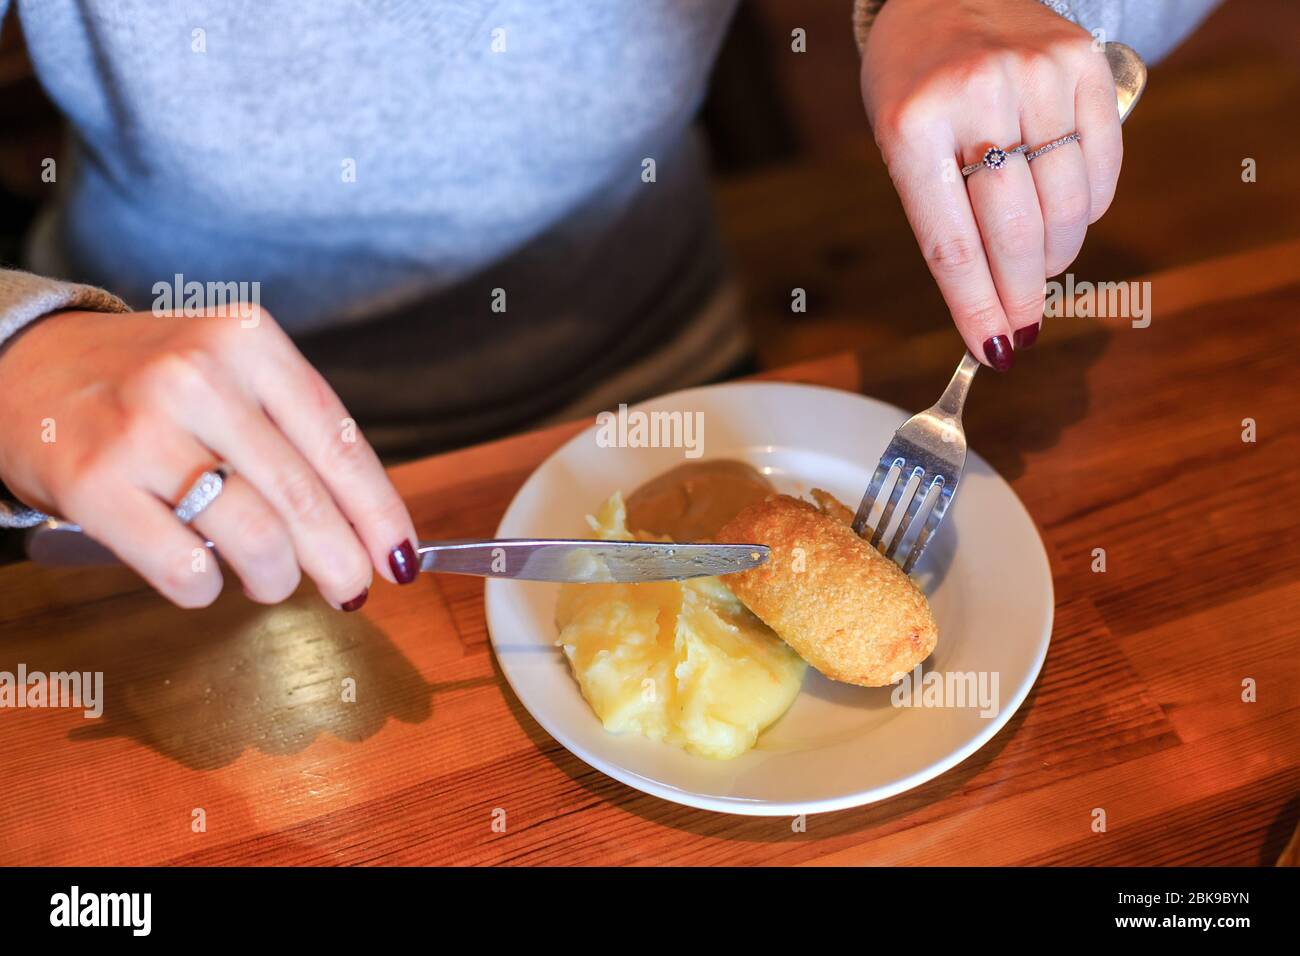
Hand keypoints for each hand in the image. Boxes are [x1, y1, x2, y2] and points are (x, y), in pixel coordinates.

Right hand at [0, 305, 418, 609]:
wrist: (21, 366)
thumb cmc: (146, 382)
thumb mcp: (229, 371)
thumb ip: (292, 432)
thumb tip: (364, 525)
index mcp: (250, 343)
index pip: (341, 445)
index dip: (379, 514)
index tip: (400, 557)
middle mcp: (201, 377)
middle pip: (305, 497)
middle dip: (342, 561)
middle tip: (352, 590)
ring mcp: (145, 430)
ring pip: (256, 537)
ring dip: (278, 579)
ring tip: (272, 581)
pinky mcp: (95, 484)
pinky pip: (184, 568)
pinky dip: (206, 589)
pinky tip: (205, 579)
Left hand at [860, 0, 1121, 368]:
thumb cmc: (914, 83)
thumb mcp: (898, 144)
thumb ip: (941, 217)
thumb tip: (989, 307)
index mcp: (912, 126)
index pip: (951, 244)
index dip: (977, 307)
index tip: (994, 351)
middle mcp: (978, 96)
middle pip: (1015, 232)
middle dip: (1022, 295)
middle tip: (1023, 327)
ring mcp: (1037, 76)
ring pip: (1066, 206)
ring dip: (1056, 255)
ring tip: (1038, 263)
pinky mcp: (1083, 64)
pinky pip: (1100, 166)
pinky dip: (1088, 209)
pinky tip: (1066, 216)